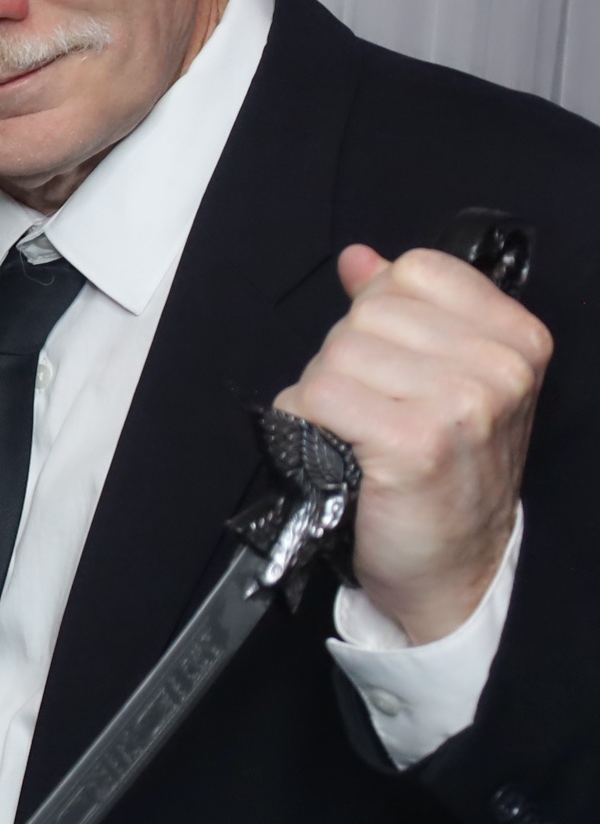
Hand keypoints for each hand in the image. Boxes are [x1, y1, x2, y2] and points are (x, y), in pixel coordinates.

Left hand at [277, 244, 548, 643]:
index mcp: (516, 337)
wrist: (457, 565)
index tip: (393, 363)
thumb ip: (405, 310)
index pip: (414, 272)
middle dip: (347, 359)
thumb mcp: (446, 378)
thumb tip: (358, 258)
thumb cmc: (447, 472)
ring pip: (337, 354)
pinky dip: (306, 422)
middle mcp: (499, 366)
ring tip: (359, 434)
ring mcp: (462, 403)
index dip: (379, 313)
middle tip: (373, 411)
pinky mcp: (414, 443)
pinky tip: (337, 450)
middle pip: (368, 314)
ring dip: (325, 394)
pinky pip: (319, 397)